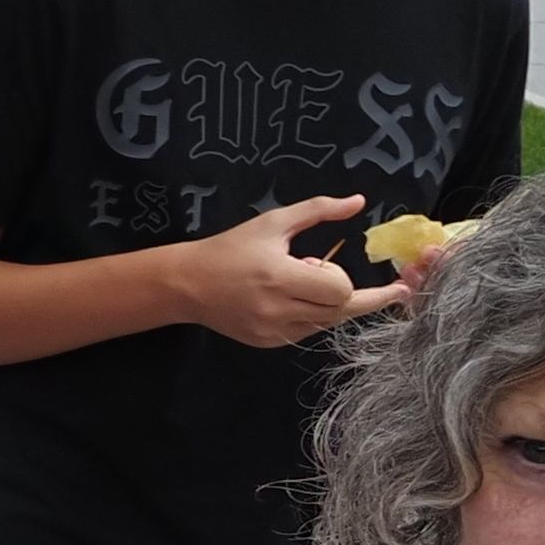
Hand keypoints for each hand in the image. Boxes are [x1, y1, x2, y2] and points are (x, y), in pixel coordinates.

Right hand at [177, 194, 407, 346]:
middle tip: (316, 271)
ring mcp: (273, 331)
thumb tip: (358, 202)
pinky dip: (308, 316)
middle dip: (338, 290)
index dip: (338, 275)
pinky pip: (306, 333)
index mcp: (280, 278)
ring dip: (325, 304)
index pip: (341, 290)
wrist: (186, 283)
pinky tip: (285, 301)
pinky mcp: (267, 342)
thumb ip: (319, 209)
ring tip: (296, 286)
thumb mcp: (272, 222)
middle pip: (342, 311)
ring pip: (327, 324)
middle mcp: (278, 310)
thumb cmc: (229, 249)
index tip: (320, 261)